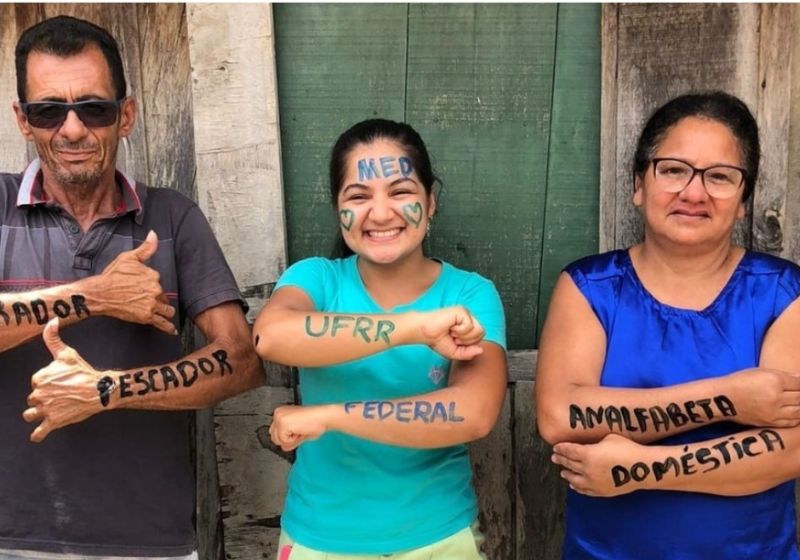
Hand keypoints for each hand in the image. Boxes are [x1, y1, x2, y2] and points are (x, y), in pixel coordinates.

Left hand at [23, 319, 115, 441]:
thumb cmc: (84, 371)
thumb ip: (53, 337)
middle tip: (59, 395)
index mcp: (39, 378)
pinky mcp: (53, 422)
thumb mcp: (67, 353)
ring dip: (36, 413)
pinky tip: (37, 435)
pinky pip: (39, 431)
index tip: (58, 382)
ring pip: (30, 413)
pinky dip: (37, 434)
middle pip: (33, 398)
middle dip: (43, 397)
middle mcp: (39, 394)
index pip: (36, 382)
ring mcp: (45, 409)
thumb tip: (52, 319)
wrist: (99, 389)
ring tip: (44, 412)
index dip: (46, 382)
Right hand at [89, 231, 176, 334]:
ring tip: (165, 314)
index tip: (145, 288)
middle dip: (160, 300)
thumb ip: (145, 248)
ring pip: (167, 310)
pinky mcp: (147, 317)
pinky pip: (163, 323)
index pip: (159, 282)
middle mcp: (155, 290)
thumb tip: (154, 234)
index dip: (153, 286)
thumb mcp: (128, 258)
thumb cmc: (112, 275)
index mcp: (153, 275)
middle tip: (150, 302)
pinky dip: (169, 328)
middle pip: (164, 297)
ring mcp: (152, 304)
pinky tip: (172, 331)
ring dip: (166, 312)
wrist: (100, 293)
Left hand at [269, 404, 330, 451]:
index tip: (297, 431)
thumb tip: (282, 445)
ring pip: (278, 441)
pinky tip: (301, 431)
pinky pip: (284, 442)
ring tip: (300, 431)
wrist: (322, 417)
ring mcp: (279, 418)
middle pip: (274, 438)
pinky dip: (294, 441)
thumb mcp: (297, 429)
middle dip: (287, 439)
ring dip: (291, 440)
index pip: (275, 432)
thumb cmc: (315, 421)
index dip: (287, 436)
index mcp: (281, 412)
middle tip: (300, 432)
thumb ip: (287, 435)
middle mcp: (278, 413)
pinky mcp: (282, 424)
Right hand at [420, 306, 484, 360]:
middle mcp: (468, 318)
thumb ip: (469, 353)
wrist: (424, 332)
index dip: (468, 345)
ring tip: (452, 332)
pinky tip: (451, 327)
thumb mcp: (455, 352)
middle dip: (467, 341)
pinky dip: (459, 331)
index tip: (454, 341)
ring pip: (478, 330)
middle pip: (481, 334)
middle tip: (453, 337)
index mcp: (468, 326)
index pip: (479, 338)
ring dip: (464, 336)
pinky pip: (469, 325)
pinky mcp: (462, 311)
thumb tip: (481, 350)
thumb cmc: (437, 340)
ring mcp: (466, 313)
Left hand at [552, 434, 645, 497]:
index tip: (555, 447)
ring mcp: (593, 482)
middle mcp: (587, 469)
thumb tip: (589, 443)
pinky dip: (577, 487)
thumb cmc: (628, 448)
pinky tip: (574, 485)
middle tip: (554, 457)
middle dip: (560, 460)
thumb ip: (594, 441)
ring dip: (567, 474)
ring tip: (562, 472)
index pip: (568, 451)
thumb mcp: (609, 438)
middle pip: (569, 464)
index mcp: (587, 454)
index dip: (560, 448)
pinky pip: (585, 490)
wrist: (642, 467)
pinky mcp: (601, 491)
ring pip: (574, 479)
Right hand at [728, 368, 799, 427]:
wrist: (722, 399)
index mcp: (774, 380)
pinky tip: (796, 412)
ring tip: (797, 403)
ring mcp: (774, 412)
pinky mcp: (770, 422)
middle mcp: (776, 397)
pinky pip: (791, 422)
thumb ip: (782, 375)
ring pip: (799, 411)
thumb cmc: (740, 381)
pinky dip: (797, 417)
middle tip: (798, 392)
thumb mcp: (760, 372)